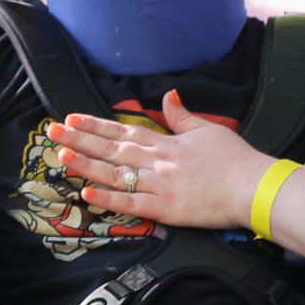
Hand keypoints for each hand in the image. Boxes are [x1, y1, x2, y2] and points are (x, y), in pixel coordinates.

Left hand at [48, 91, 272, 228]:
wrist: (251, 186)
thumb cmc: (234, 159)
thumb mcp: (207, 130)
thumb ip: (183, 116)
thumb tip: (169, 95)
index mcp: (167, 143)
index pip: (124, 130)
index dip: (96, 125)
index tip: (72, 118)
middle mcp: (157, 161)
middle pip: (112, 148)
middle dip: (80, 140)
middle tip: (52, 132)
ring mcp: (159, 185)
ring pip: (115, 173)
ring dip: (86, 164)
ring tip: (61, 156)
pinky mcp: (164, 209)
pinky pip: (131, 203)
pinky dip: (108, 198)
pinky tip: (87, 192)